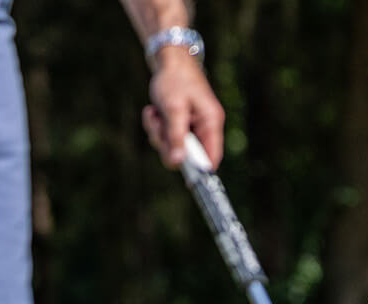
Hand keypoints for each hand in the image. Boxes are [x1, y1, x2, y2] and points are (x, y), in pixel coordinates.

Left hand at [142, 48, 224, 168]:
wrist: (168, 59)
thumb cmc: (174, 80)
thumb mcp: (173, 109)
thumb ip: (176, 137)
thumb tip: (177, 163)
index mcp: (211, 123)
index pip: (212, 158)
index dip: (200, 170)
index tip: (187, 180)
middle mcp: (205, 128)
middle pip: (188, 156)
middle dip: (168, 144)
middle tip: (159, 126)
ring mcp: (193, 128)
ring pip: (173, 148)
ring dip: (158, 134)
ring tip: (155, 113)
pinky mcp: (181, 125)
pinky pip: (166, 138)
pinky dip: (156, 127)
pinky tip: (155, 112)